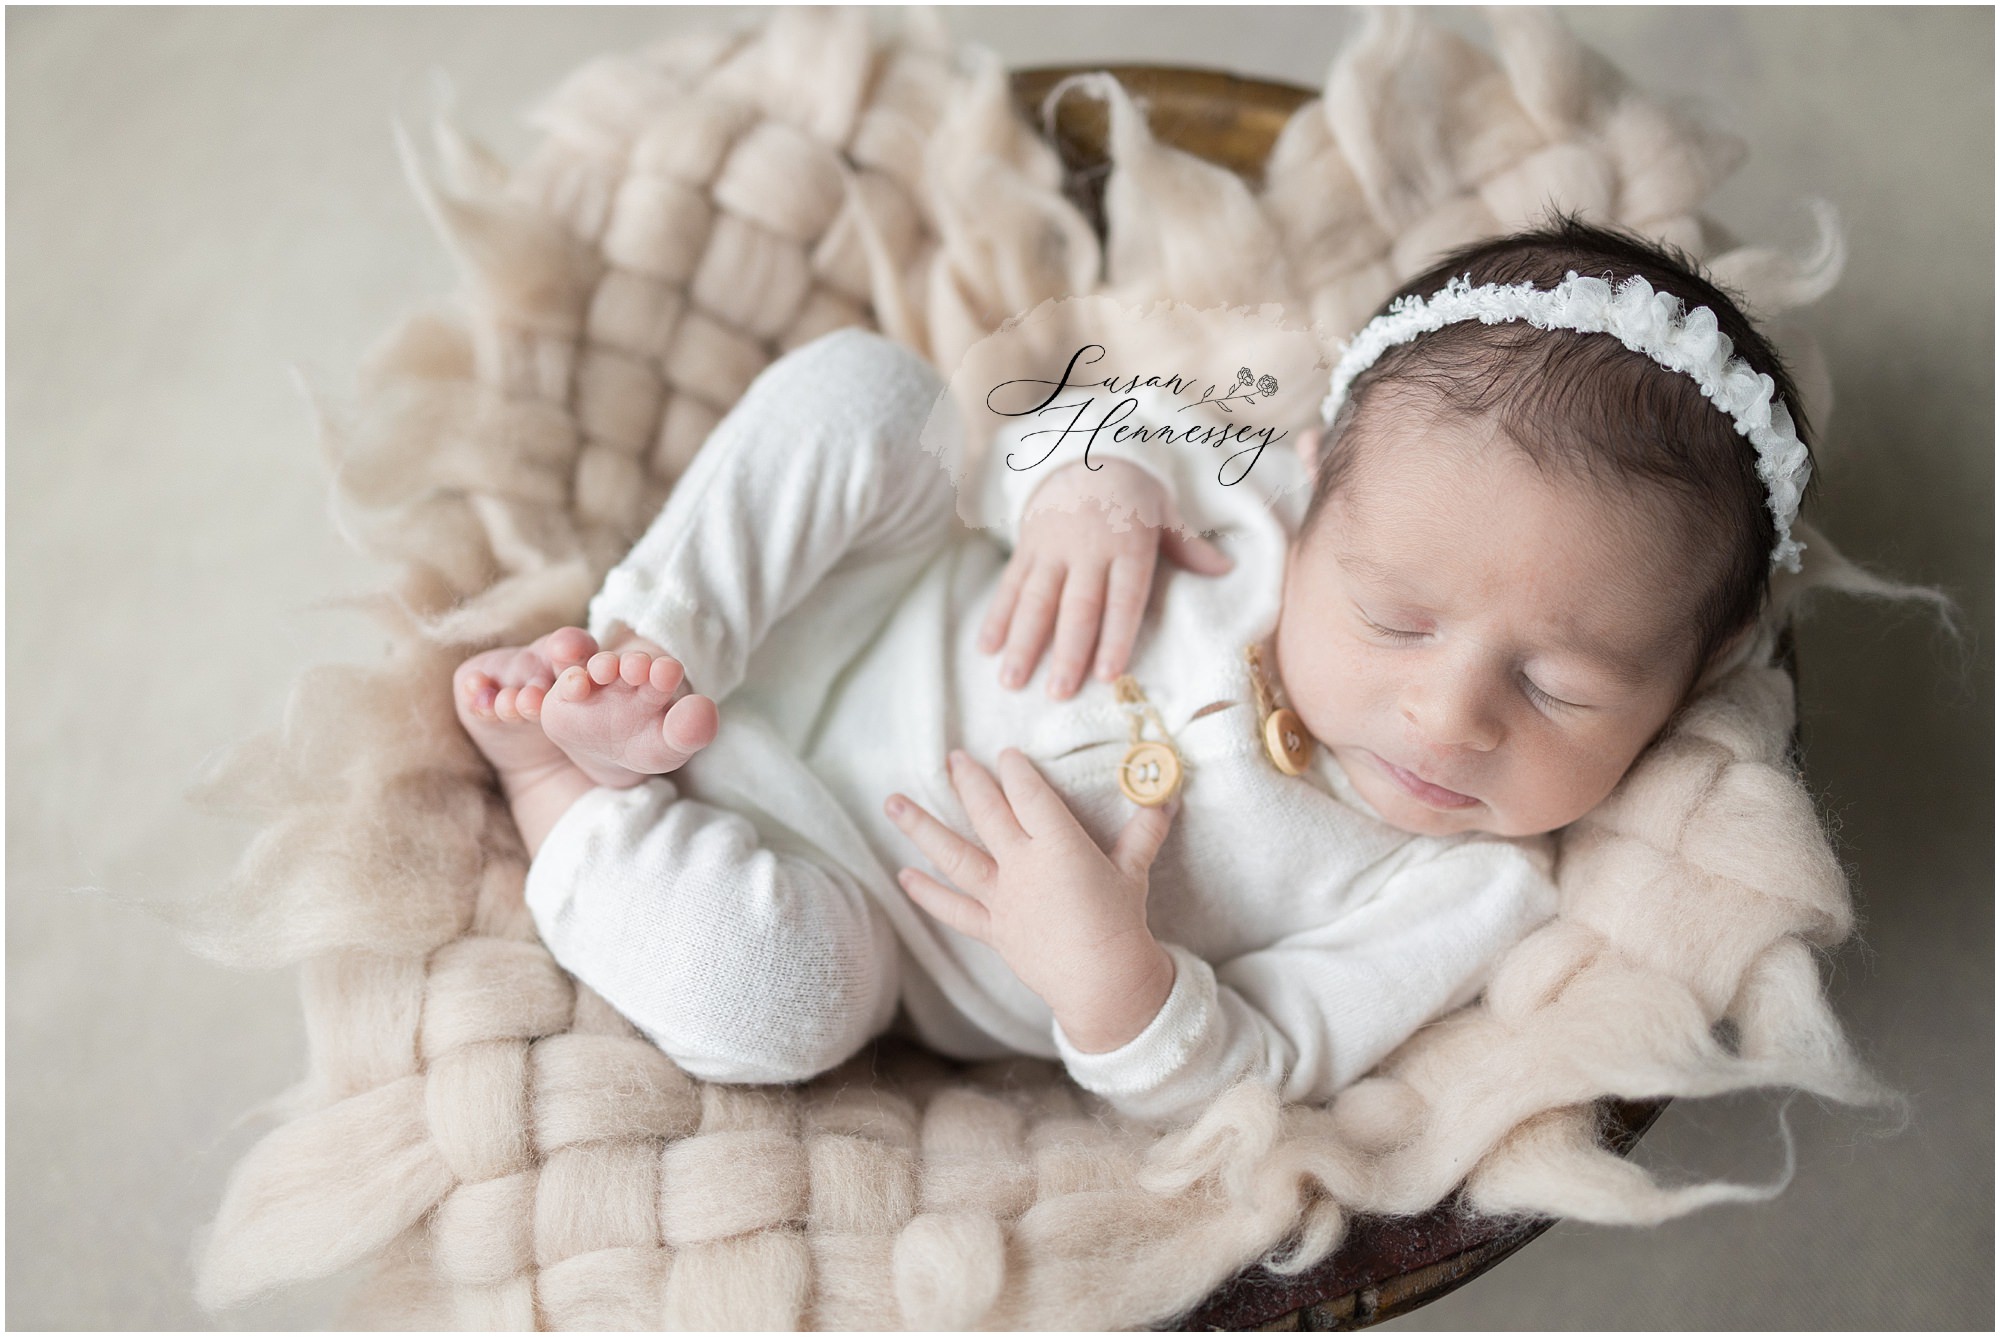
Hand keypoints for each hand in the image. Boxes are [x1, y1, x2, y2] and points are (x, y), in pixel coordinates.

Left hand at [884, 747, 1178, 1052]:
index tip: (1004, 754)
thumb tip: (1163, 798)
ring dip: (921, 827)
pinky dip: (928, 893)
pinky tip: (903, 875)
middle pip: (987, 813)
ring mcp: (1003, 898)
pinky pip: (954, 908)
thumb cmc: (1121, 924)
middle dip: (967, 781)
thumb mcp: (1133, 872)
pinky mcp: (994, 929)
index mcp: (1058, 845)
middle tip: (950, 758)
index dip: (1016, 771)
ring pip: (954, 855)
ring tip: (893, 803)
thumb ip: (1143, 832)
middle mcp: (1023, 865)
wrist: (1104, 983)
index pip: (1029, 795)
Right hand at [980, 458, 1232, 699]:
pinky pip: (1010, 583)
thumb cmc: (1132, 491)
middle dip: (1066, 651)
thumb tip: (1227, 569)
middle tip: (1058, 693)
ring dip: (1022, 642)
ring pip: (1036, 599)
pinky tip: (986, 648)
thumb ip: (1188, 545)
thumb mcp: (1165, 510)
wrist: (1084, 449)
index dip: (1116, 636)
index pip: (1123, 597)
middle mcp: (1088, 549)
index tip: (1107, 675)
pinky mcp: (1027, 545)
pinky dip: (997, 616)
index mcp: (1128, 544)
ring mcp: (1052, 547)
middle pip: (1077, 606)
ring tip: (1011, 681)